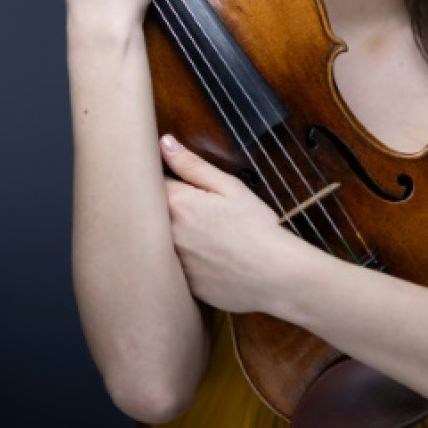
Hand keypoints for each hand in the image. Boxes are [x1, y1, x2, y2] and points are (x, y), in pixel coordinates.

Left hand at [161, 135, 306, 312]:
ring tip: (204, 234)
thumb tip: (164, 143)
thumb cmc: (257, 228)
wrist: (277, 275)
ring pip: (159, 240)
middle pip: (150, 213)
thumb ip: (192, 165)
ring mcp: (172, 262)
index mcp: (177, 204)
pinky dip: (184, 259)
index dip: (165, 179)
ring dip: (171, 233)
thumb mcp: (230, 188)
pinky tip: (207, 258)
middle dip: (165, 206)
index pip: (152, 182)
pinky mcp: (181, 284)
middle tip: (195, 210)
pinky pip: (173, 266)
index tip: (178, 182)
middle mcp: (167, 234)